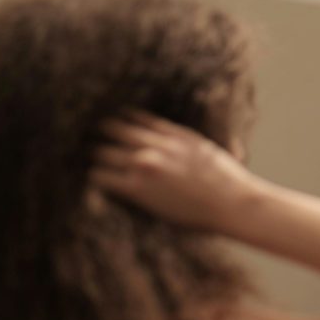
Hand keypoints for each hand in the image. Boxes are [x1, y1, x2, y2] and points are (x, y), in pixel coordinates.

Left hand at [91, 111, 261, 232]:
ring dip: (95, 156)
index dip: (119, 121)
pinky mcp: (138, 188)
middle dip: (101, 135)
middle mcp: (156, 144)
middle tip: (87, 140)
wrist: (233, 203)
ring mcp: (145, 164)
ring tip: (86, 161)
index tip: (110, 125)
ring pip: (102, 152)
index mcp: (173, 133)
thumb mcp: (210, 149)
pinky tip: (92, 180)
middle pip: (113, 130)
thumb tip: (189, 139)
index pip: (135, 117)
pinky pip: (101, 178)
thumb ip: (188, 140)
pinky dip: (95, 177)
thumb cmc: (229, 181)